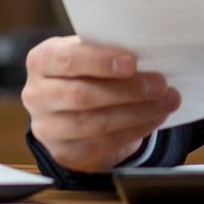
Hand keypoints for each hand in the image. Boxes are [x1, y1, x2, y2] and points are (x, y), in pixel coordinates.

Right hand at [23, 36, 179, 173]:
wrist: (70, 109)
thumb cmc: (86, 71)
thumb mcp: (89, 54)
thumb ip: (107, 51)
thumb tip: (148, 51)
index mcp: (42, 60)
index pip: (67, 60)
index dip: (99, 61)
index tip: (132, 63)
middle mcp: (37, 94)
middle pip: (82, 95)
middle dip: (127, 90)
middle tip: (160, 84)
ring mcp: (47, 127)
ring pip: (94, 123)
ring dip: (136, 113)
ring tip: (166, 101)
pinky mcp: (64, 152)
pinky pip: (102, 144)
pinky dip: (134, 130)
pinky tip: (155, 117)